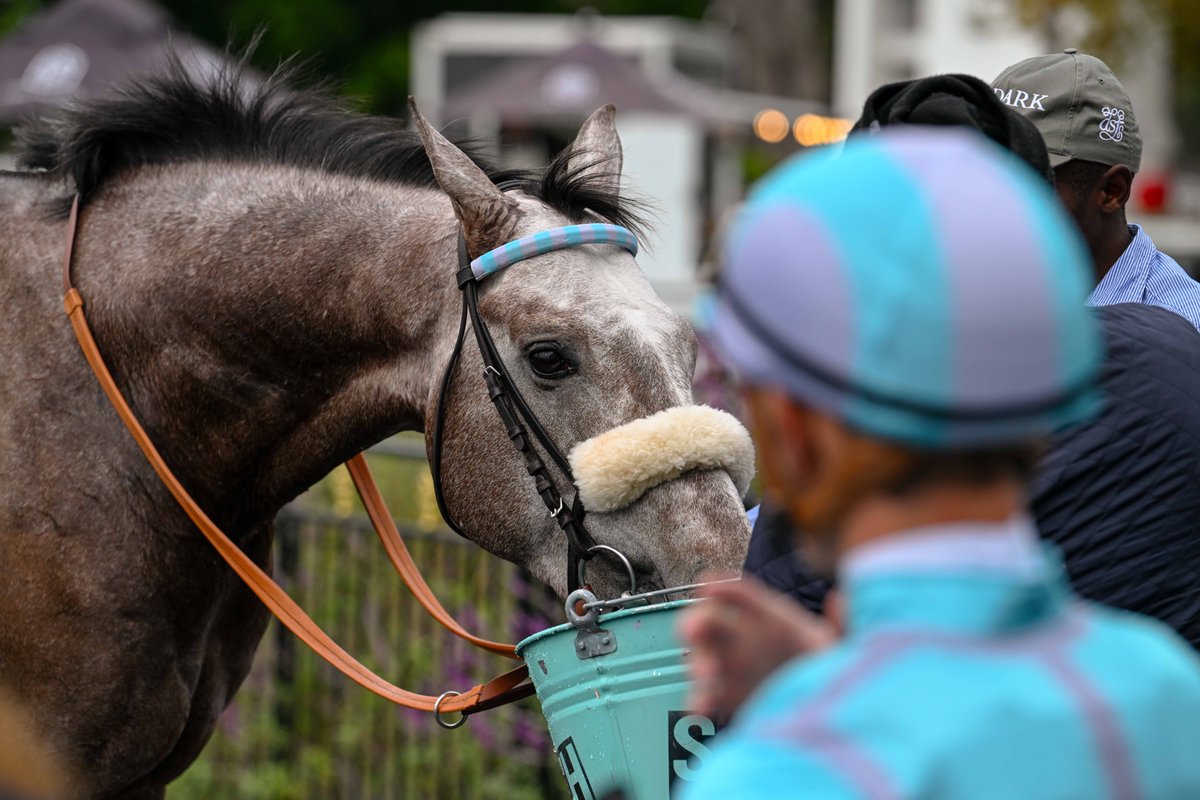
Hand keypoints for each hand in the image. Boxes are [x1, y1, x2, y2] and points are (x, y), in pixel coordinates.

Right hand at [678, 575, 838, 720]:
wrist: (824, 714)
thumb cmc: (829, 672)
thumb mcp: (840, 646)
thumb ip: (842, 624)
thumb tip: (841, 600)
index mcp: (769, 618)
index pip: (741, 595)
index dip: (724, 588)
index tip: (709, 587)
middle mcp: (745, 638)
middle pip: (712, 620)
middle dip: (698, 622)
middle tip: (694, 630)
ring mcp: (732, 667)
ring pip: (704, 656)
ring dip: (699, 661)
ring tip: (706, 673)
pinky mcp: (727, 697)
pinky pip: (707, 696)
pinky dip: (700, 699)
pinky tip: (701, 707)